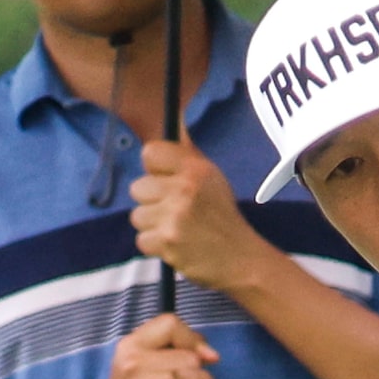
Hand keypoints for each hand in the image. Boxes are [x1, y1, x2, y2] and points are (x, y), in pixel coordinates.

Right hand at [87, 312, 220, 378]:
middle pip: (190, 357)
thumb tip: (211, 354)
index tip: (200, 354)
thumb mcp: (142, 359)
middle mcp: (133, 363)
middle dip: (199, 370)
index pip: (170, 323)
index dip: (191, 337)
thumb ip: (174, 346)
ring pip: (198, 377)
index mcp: (130, 344)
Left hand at [130, 142, 271, 292]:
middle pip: (137, 187)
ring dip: (153, 226)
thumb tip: (173, 120)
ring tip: (177, 229)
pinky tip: (176, 244)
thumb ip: (187, 157)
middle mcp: (184, 188)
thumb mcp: (211, 179)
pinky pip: (142, 240)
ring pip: (137, 216)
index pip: (150, 152)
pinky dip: (156, 246)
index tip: (166, 181)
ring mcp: (174, 216)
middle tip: (176, 212)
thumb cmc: (222, 217)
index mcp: (196, 169)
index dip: (154, 169)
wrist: (240, 258)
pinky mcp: (167, 242)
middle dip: (152, 202)